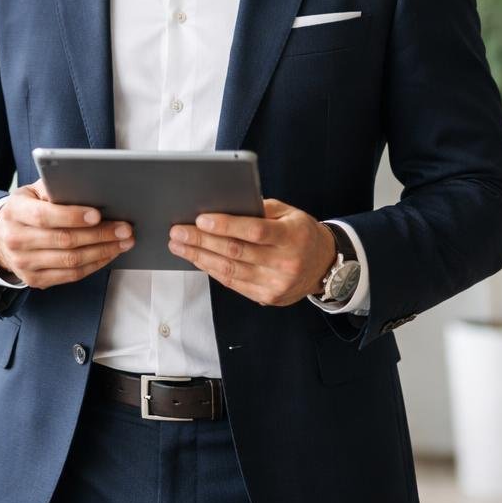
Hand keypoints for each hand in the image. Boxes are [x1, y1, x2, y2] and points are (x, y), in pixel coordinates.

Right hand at [0, 181, 134, 287]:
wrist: (1, 238)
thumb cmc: (25, 210)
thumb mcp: (31, 192)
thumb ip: (53, 189)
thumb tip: (85, 190)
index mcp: (14, 212)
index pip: (44, 216)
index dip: (72, 216)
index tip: (97, 214)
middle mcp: (16, 240)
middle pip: (64, 240)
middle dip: (99, 235)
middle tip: (124, 228)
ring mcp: (24, 263)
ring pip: (70, 261)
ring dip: (102, 251)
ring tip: (123, 242)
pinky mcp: (34, 280)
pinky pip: (70, 275)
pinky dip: (94, 265)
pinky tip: (108, 254)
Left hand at [167, 198, 335, 306]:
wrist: (324, 265)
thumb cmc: (300, 232)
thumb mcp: (288, 213)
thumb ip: (259, 209)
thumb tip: (221, 205)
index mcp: (292, 236)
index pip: (254, 231)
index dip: (226, 225)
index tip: (200, 219)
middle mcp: (285, 262)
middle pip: (236, 252)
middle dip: (201, 241)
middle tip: (177, 232)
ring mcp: (276, 283)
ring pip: (230, 270)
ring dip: (199, 257)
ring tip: (179, 245)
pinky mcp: (267, 297)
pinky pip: (233, 283)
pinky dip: (211, 270)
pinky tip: (196, 259)